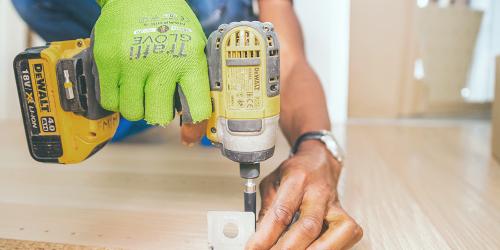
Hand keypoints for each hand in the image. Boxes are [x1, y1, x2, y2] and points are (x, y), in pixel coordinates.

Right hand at [93, 0, 210, 124]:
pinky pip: (110, 101)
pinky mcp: (107, 61)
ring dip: (137, 106)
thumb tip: (193, 125)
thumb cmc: (170, 24)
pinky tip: (124, 85)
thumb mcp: (193, 47)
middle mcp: (161, 63)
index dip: (194, 125)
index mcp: (189, 60)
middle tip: (158, 100)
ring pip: (133, 112)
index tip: (190, 131)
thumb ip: (195, 81)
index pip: (196, 108)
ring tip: (140, 89)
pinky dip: (117, 99)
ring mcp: (132, 63)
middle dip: (159, 113)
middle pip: (159, 116)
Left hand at [246, 141, 362, 249]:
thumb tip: (258, 238)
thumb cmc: (295, 173)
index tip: (253, 248)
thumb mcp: (272, 184)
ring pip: (334, 234)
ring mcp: (335, 206)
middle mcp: (319, 193)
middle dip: (288, 248)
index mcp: (297, 179)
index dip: (266, 235)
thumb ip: (265, 210)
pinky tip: (312, 248)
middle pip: (308, 226)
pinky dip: (328, 248)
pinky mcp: (346, 218)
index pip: (281, 212)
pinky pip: (345, 237)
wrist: (320, 162)